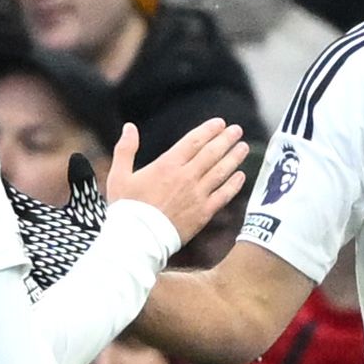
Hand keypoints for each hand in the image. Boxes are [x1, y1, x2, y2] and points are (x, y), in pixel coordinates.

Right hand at [106, 118, 249, 244]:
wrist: (138, 239)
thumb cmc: (126, 209)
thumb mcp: (119, 175)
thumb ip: (125, 149)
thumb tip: (129, 126)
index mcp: (167, 165)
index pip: (194, 141)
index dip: (209, 130)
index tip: (220, 123)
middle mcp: (186, 177)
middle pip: (212, 153)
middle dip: (226, 139)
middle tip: (237, 131)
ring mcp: (197, 195)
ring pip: (221, 171)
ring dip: (234, 158)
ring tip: (243, 147)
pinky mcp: (203, 213)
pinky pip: (223, 195)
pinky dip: (234, 185)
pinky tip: (241, 176)